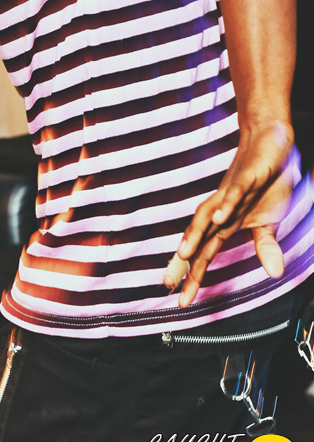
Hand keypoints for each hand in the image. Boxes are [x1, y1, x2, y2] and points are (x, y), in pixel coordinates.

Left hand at [172, 119, 294, 306]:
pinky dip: (226, 204)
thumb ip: (265, 245)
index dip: (192, 276)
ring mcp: (232, 193)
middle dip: (183, 262)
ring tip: (184, 254)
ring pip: (208, 214)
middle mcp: (222, 209)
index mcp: (226, 223)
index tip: (180, 299)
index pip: (205, 253)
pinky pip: (234, 192)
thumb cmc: (265, 183)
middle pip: (198, 238)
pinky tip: (220, 217)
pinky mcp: (247, 177)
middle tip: (167, 284)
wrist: (270, 142)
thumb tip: (274, 274)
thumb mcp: (268, 220)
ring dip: (196, 234)